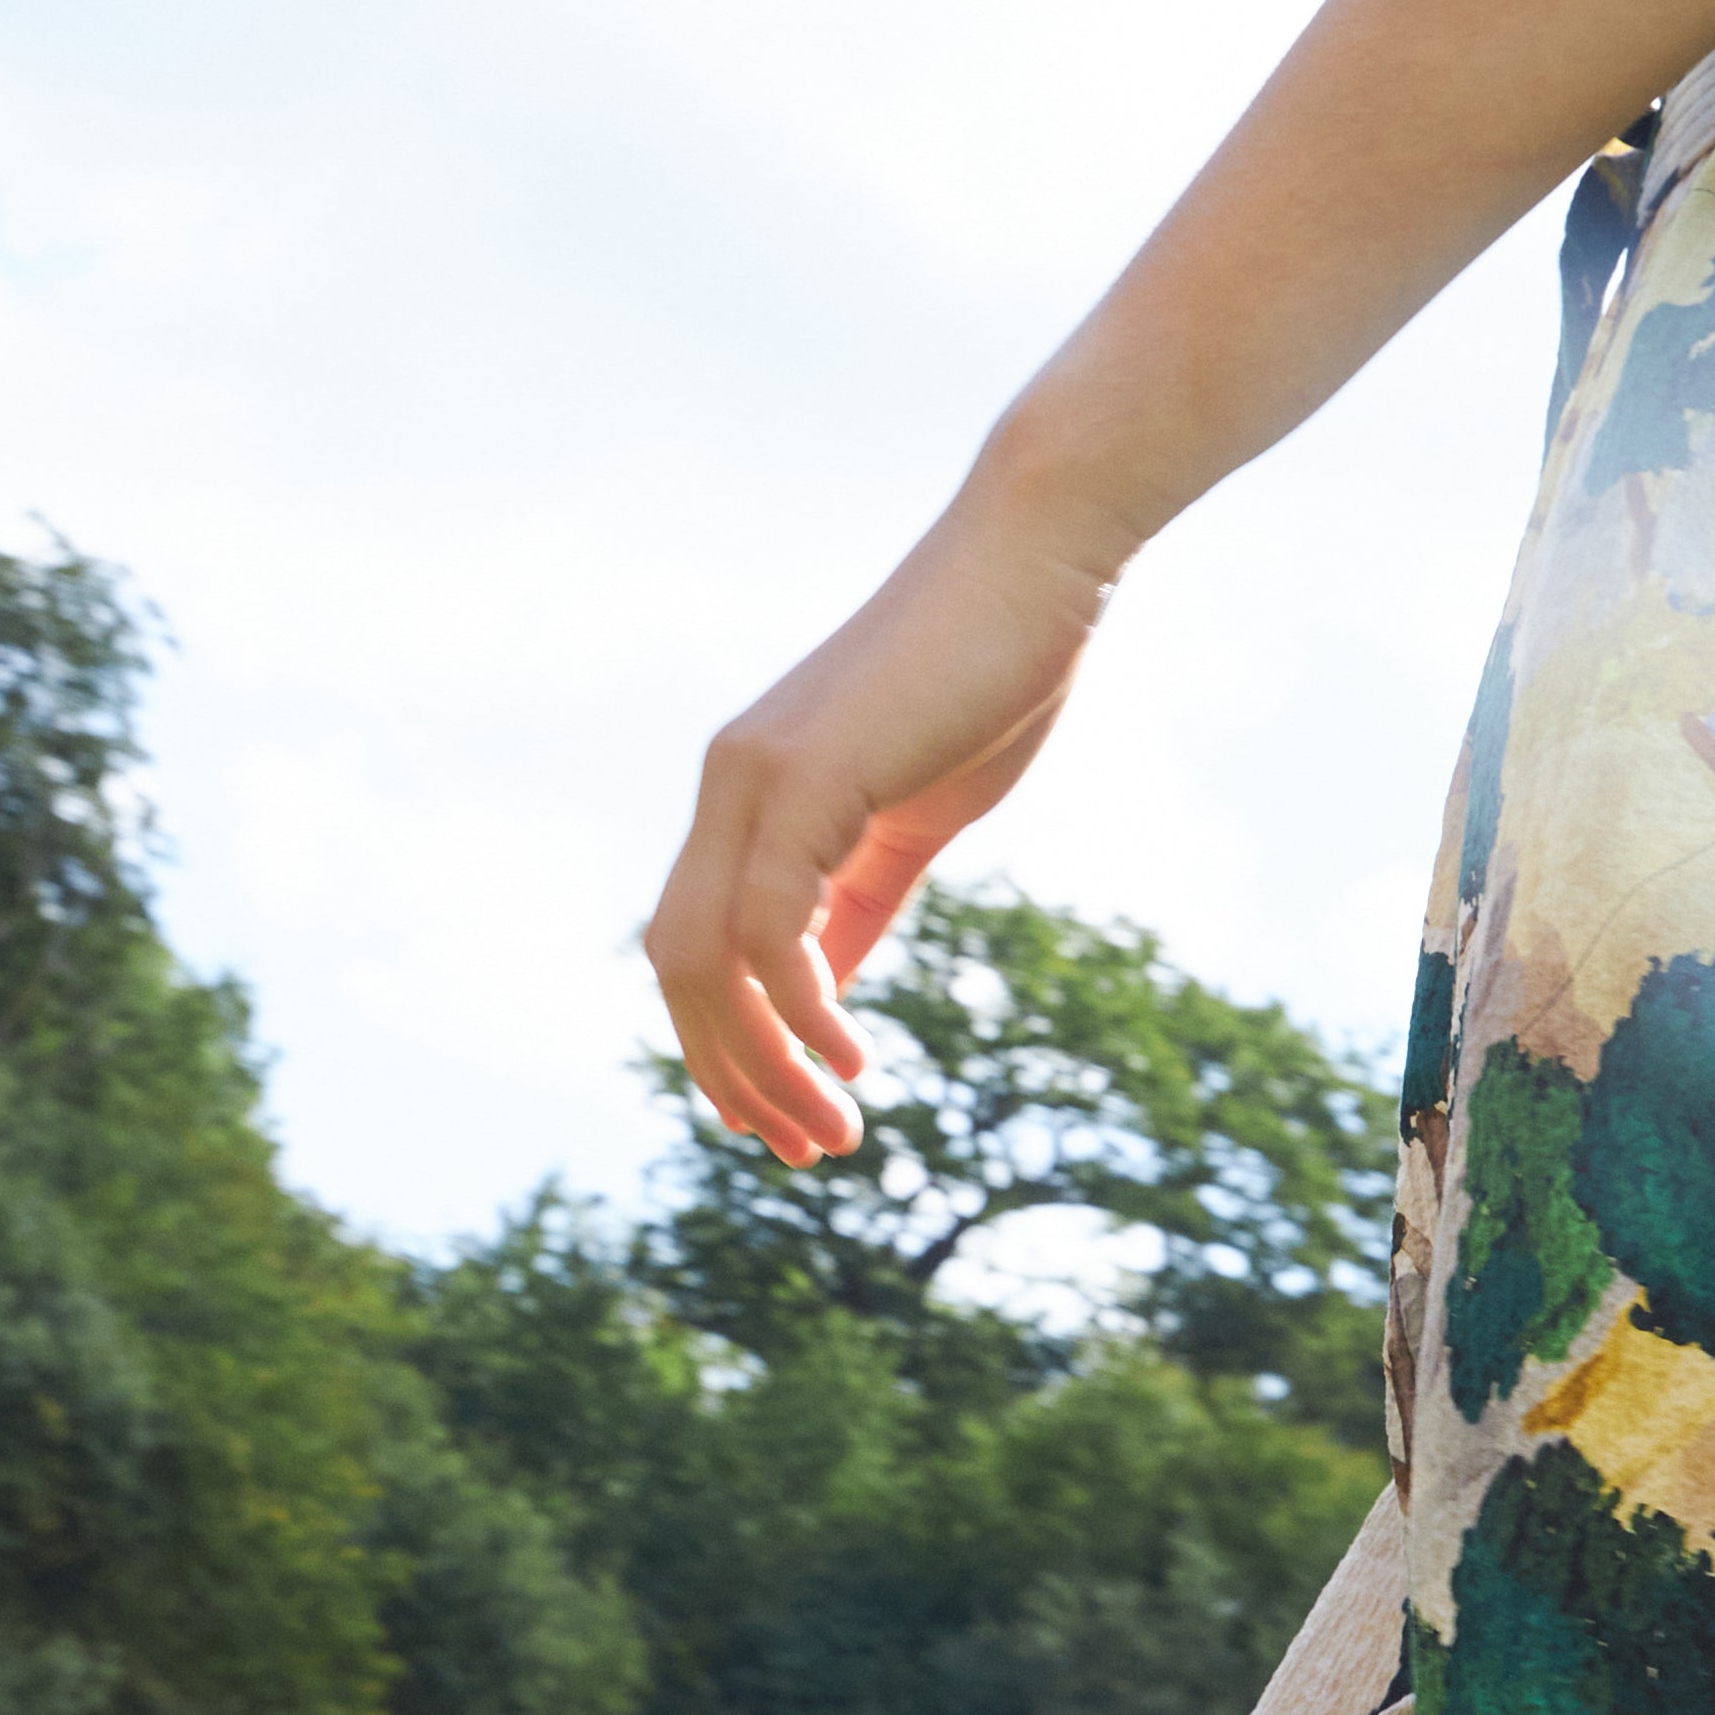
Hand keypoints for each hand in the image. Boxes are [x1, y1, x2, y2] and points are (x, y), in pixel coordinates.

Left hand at [643, 461, 1117, 1159]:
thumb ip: (863, 897)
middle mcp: (729, 785)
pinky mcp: (804, 777)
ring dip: (764, 1063)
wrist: (1035, 565)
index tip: (783, 1118)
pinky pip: (770, 927)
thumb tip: (829, 989)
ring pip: (710, 958)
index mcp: (750, 792)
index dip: (725, 1042)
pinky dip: (799, 1009)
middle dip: (733, 1073)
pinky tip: (851, 1057)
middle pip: (680, 965)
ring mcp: (756, 778)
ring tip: (835, 1129)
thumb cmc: (992, 676)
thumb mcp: (916, 816)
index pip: (697, 942)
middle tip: (809, 1150)